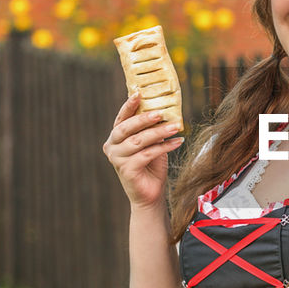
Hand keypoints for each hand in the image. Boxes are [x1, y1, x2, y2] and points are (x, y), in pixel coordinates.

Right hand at [102, 93, 184, 209]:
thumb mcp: (151, 142)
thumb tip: (162, 108)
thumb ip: (150, 128)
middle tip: (160, 113)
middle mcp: (111, 147)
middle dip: (143, 119)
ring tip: (176, 126)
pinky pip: (147, 154)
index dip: (129, 105)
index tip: (139, 93)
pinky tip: (177, 141)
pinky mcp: (126, 170)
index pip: (121, 118)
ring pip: (138, 141)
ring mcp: (117, 159)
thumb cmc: (151, 166)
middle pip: (126, 128)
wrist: (150, 194)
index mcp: (115, 138)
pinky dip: (164, 147)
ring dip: (159, 132)